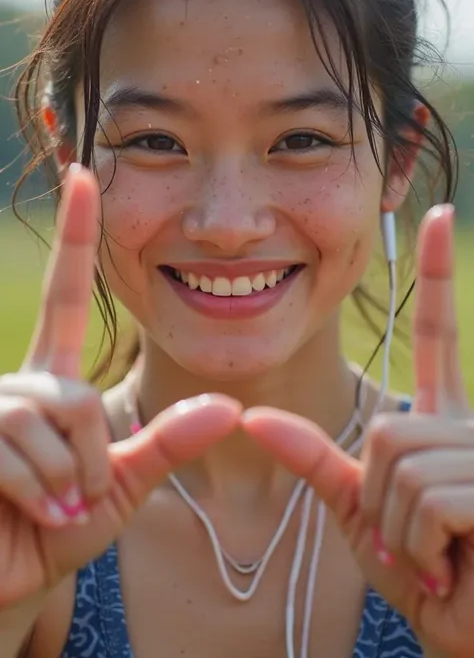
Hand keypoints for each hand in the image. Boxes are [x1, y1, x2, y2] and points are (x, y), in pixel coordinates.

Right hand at [0, 165, 240, 608]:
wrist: (8, 583)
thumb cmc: (58, 531)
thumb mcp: (121, 484)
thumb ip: (168, 444)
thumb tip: (231, 405)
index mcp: (54, 383)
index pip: (67, 296)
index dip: (76, 236)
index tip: (82, 174)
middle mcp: (15, 384)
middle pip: (75, 394)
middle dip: (90, 456)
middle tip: (77, 496)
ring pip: (48, 419)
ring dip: (64, 479)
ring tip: (51, 506)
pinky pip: (19, 449)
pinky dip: (38, 492)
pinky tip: (26, 512)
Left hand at [243, 205, 473, 657]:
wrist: (466, 631)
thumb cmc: (420, 570)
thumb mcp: (360, 511)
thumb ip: (314, 459)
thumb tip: (252, 417)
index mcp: (440, 421)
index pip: (436, 336)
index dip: (433, 276)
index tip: (434, 214)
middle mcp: (470, 427)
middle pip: (385, 428)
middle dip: (380, 501)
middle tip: (416, 541)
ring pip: (400, 466)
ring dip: (401, 533)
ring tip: (437, 555)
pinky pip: (424, 501)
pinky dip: (421, 549)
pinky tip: (454, 566)